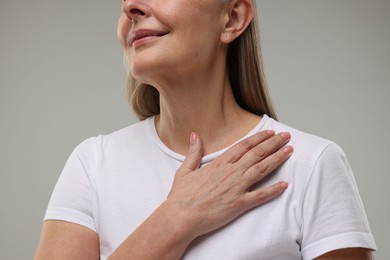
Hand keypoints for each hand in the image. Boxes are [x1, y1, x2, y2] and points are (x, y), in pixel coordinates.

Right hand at [166, 130, 292, 238]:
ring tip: (289, 151)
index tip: (269, 132)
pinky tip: (285, 185)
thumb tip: (194, 135)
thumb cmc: (182, 196)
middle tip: (286, 136)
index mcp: (219, 164)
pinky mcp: (239, 204)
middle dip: (273, 143)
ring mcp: (236, 188)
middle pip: (257, 154)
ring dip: (277, 159)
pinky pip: (260, 196)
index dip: (258, 138)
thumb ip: (193, 152)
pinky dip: (273, 190)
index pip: (243, 146)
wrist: (181, 217)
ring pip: (261, 170)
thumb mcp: (185, 170)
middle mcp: (231, 173)